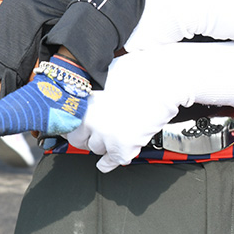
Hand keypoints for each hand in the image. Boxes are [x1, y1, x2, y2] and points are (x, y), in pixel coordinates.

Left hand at [65, 48, 183, 170]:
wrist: (166, 81)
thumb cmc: (142, 71)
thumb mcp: (109, 71)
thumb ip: (95, 85)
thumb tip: (88, 90)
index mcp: (85, 102)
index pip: (67, 124)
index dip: (74, 125)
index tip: (77, 128)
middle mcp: (92, 121)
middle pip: (78, 140)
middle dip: (87, 136)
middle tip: (96, 132)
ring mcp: (106, 136)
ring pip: (96, 149)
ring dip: (103, 144)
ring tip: (112, 135)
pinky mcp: (122, 147)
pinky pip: (110, 162)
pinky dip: (109, 162)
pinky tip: (106, 163)